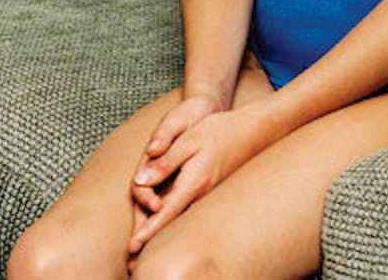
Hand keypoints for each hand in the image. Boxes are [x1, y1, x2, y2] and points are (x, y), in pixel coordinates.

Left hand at [127, 106, 267, 255]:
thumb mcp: (189, 140)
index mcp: (193, 183)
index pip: (166, 213)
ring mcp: (208, 194)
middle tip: (132, 258)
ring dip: (160, 230)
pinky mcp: (211, 189)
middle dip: (151, 239)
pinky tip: (165, 221)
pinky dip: (172, 218)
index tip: (132, 246)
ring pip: (179, 217)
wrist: (254, 130)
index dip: (147, 231)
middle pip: (171, 221)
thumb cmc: (221, 131)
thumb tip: (140, 180)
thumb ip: (165, 162)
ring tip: (143, 244)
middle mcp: (201, 194)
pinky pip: (188, 208)